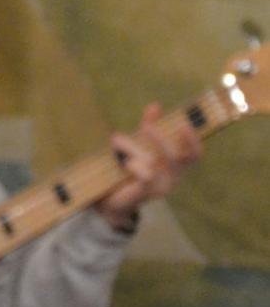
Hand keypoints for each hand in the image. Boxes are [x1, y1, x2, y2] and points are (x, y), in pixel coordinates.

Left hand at [98, 103, 201, 227]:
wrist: (112, 200)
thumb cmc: (130, 171)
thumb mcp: (140, 147)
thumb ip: (149, 127)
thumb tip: (154, 105)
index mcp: (177, 167)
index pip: (194, 155)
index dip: (193, 140)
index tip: (184, 124)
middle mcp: (174, 177)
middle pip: (176, 156)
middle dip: (161, 138)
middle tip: (145, 125)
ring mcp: (162, 187)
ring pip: (154, 162)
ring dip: (133, 147)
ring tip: (116, 138)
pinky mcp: (147, 193)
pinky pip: (147, 175)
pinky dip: (135, 165)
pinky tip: (125, 163)